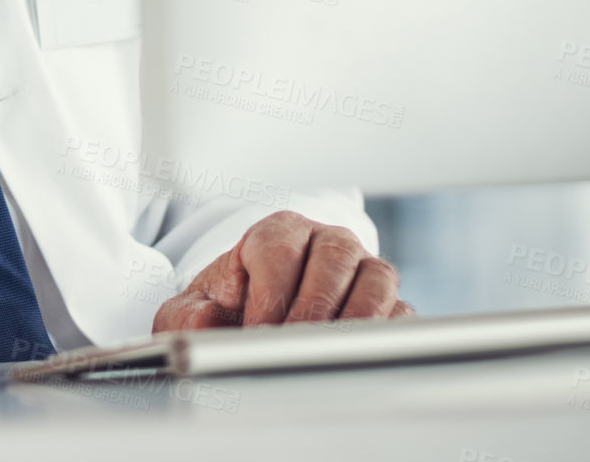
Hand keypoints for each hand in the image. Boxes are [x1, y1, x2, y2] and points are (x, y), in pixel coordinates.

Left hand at [153, 210, 412, 330]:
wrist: (249, 325)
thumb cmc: (225, 312)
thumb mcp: (193, 312)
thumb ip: (189, 315)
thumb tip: (206, 321)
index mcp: (278, 232)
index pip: (279, 246)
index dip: (269, 292)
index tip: (256, 330)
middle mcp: (326, 242)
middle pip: (334, 256)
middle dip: (311, 308)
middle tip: (292, 346)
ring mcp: (362, 270)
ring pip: (375, 279)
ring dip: (353, 320)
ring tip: (326, 354)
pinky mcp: (388, 305)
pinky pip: (400, 312)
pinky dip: (383, 336)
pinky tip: (357, 358)